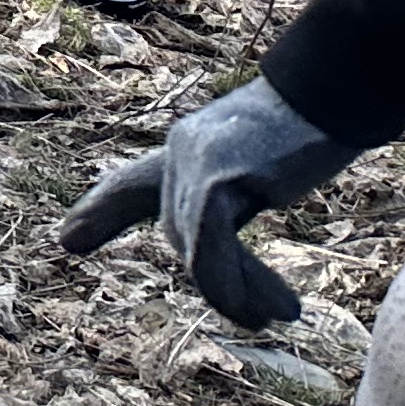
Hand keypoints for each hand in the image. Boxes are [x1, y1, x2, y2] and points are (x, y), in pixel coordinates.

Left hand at [57, 75, 361, 329]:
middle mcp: (181, 150)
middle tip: (258, 317)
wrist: (337, 86)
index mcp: (189, 144)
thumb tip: (230, 225)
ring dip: (231, 293)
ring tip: (269, 319)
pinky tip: (269, 309)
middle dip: (214, 281)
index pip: (132, 182)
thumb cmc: (318, 118)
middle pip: (175, 230)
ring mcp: (194, 162)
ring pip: (191, 246)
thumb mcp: (265, 155)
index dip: (100, 212)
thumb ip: (238, 187)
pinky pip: (211, 247)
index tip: (67, 240)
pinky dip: (234, 285)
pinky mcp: (217, 178)